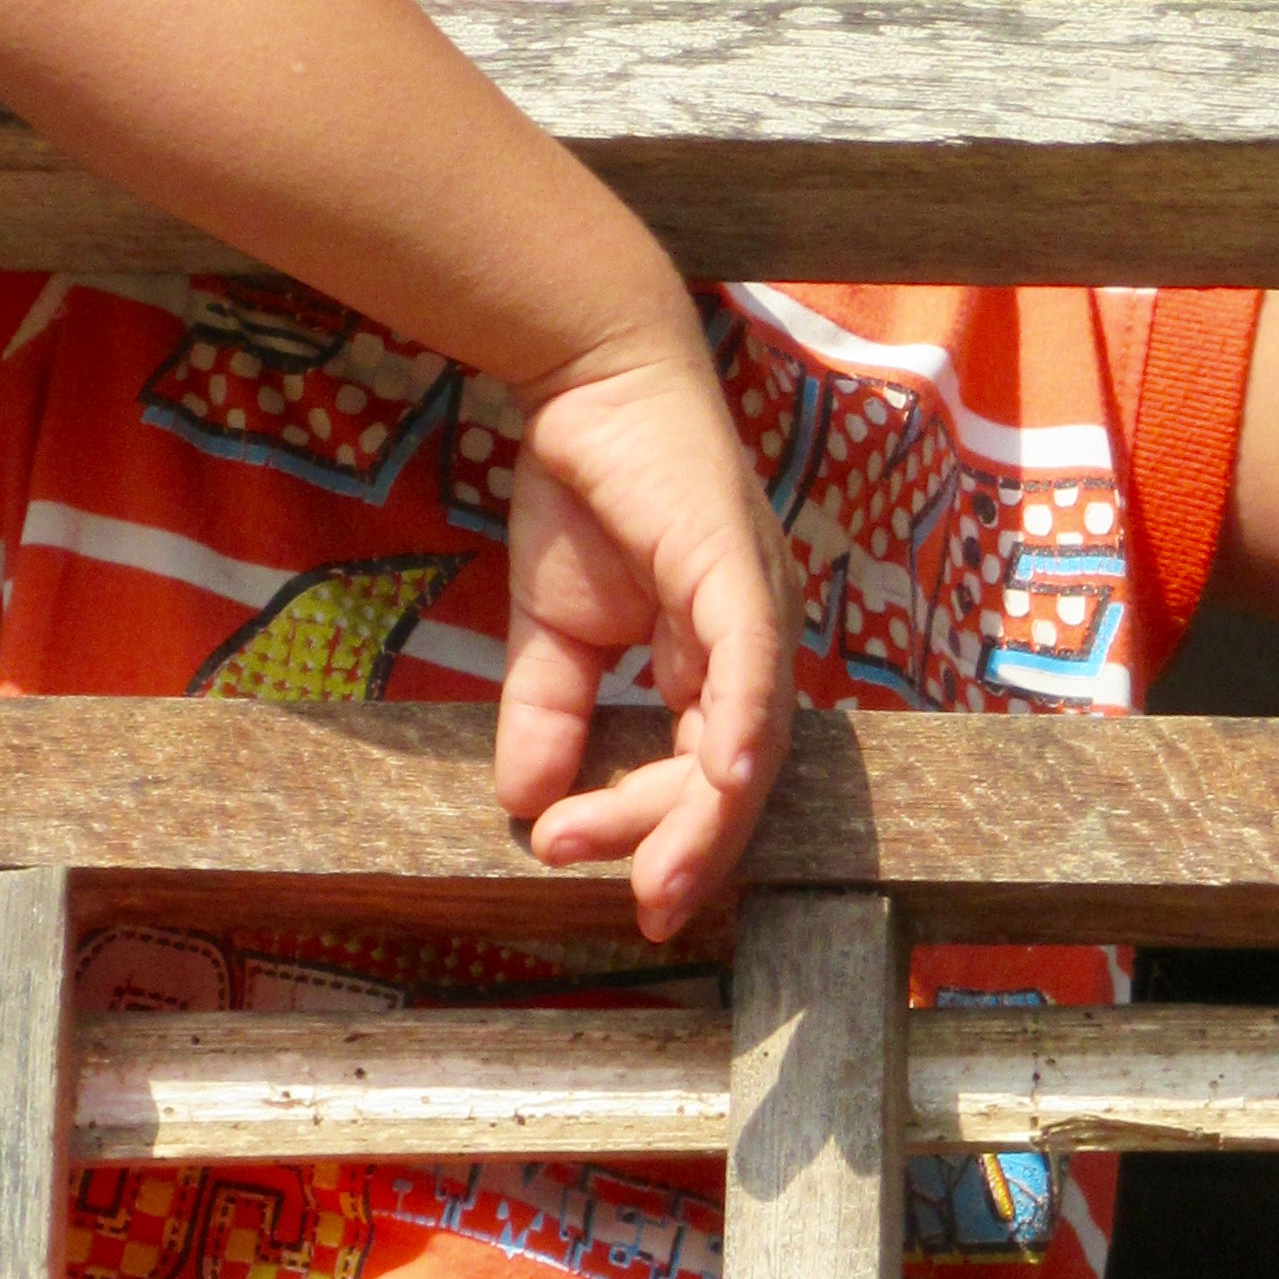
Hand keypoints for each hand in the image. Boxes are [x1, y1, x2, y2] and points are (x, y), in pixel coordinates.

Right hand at [492, 320, 799, 943]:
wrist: (586, 377)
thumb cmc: (585, 485)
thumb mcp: (552, 627)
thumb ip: (549, 712)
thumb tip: (520, 803)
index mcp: (719, 656)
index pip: (702, 768)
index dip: (661, 832)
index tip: (588, 871)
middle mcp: (756, 641)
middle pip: (734, 776)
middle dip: (685, 846)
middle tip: (634, 901)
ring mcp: (758, 607)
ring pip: (748, 744)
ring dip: (699, 818)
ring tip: (650, 877)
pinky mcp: (739, 572)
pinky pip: (753, 672)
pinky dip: (740, 734)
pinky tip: (719, 788)